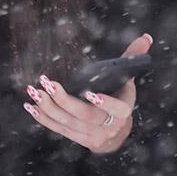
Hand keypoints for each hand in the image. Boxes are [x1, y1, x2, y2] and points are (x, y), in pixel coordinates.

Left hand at [22, 33, 152, 153]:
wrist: (116, 132)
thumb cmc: (119, 96)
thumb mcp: (127, 79)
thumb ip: (132, 58)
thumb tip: (146, 37)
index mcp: (124, 111)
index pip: (117, 109)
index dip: (105, 103)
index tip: (90, 93)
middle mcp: (109, 126)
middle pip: (85, 116)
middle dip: (64, 101)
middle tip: (47, 84)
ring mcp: (92, 135)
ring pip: (68, 123)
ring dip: (48, 107)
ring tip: (34, 90)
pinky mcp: (77, 138)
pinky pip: (58, 129)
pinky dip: (43, 118)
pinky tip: (30, 106)